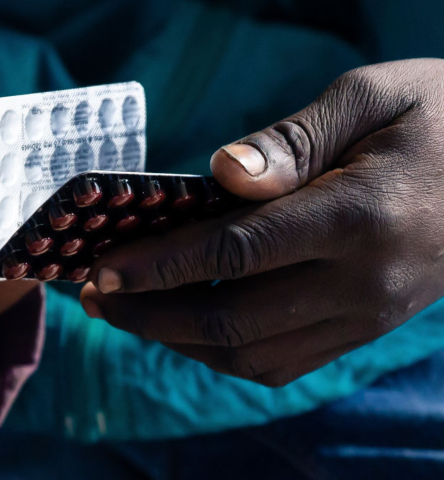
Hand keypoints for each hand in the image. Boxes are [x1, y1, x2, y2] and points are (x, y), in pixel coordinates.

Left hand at [81, 59, 443, 386]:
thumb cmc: (440, 119)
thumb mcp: (372, 98)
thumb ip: (292, 142)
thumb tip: (219, 173)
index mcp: (359, 215)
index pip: (233, 252)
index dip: (158, 266)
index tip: (100, 271)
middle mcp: (362, 282)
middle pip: (231, 318)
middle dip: (150, 314)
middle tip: (95, 298)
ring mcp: (366, 317)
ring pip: (251, 355)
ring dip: (178, 341)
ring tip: (129, 315)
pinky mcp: (364, 329)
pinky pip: (282, 362)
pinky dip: (223, 352)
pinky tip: (188, 326)